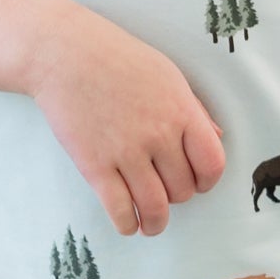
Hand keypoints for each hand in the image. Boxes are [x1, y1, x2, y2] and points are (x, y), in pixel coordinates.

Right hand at [27, 8, 225, 236]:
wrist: (63, 53)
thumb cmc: (116, 58)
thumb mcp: (167, 75)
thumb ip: (194, 109)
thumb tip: (216, 138)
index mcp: (181, 111)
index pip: (212, 164)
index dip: (208, 180)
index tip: (197, 183)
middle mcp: (158, 135)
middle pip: (183, 190)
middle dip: (178, 196)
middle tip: (164, 191)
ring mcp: (126, 152)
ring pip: (155, 207)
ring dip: (156, 223)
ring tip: (151, 223)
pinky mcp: (94, 166)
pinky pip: (120, 210)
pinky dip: (128, 224)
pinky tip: (128, 223)